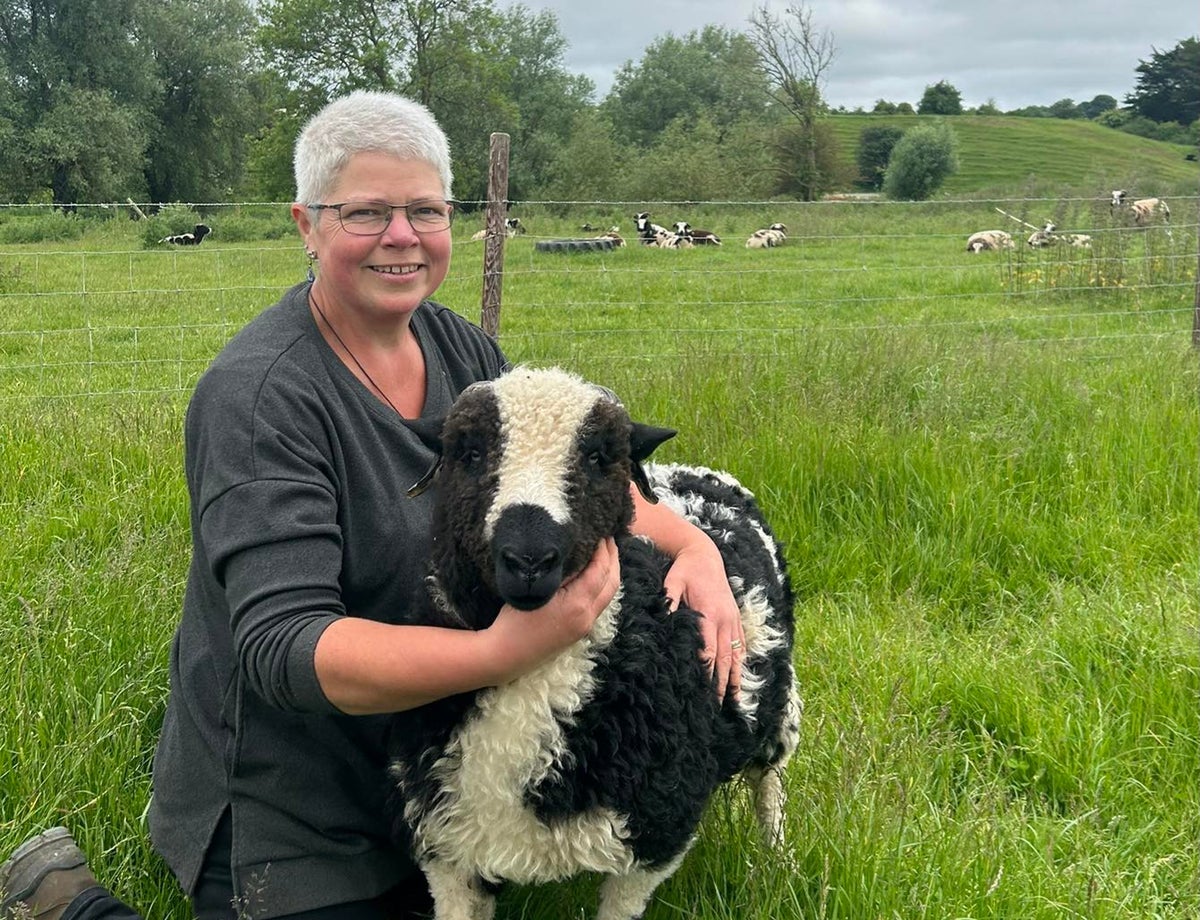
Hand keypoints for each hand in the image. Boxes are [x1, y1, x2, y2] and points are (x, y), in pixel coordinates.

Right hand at [486, 537, 619, 679]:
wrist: (505, 656)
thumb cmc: (512, 620)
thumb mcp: (535, 589)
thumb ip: (559, 571)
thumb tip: (576, 552)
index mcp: (577, 604)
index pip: (600, 570)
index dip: (603, 549)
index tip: (600, 531)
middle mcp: (587, 616)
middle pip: (612, 583)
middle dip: (613, 558)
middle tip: (609, 536)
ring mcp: (585, 626)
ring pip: (609, 594)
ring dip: (610, 572)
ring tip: (605, 552)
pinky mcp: (579, 631)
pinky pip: (599, 603)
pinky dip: (602, 585)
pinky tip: (594, 575)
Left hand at [663, 542, 743, 700]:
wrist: (705, 554)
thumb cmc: (686, 569)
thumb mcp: (672, 582)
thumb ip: (669, 601)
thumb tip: (664, 621)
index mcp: (709, 613)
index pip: (709, 650)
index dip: (707, 672)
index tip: (702, 691)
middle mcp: (725, 619)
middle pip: (725, 658)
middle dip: (722, 683)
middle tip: (717, 705)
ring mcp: (732, 619)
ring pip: (736, 654)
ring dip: (736, 677)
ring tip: (735, 700)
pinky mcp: (735, 617)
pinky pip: (741, 643)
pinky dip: (742, 662)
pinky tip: (741, 676)